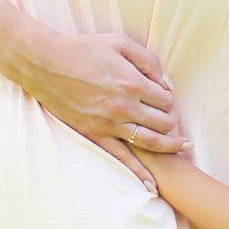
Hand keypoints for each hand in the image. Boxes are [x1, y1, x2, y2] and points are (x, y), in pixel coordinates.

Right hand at [25, 28, 190, 189]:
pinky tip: (152, 185)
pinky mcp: (96, 134)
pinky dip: (139, 173)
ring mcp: (110, 124)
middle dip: (173, 119)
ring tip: (183, 147)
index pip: (167, 98)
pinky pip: (123, 158)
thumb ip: (147, 59)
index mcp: (132, 82)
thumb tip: (164, 80)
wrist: (45, 64)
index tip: (164, 95)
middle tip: (171, 116)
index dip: (170, 97)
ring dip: (170, 145)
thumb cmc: (82, 49)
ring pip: (151, 141)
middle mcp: (125, 106)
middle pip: (164, 121)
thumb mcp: (119, 42)